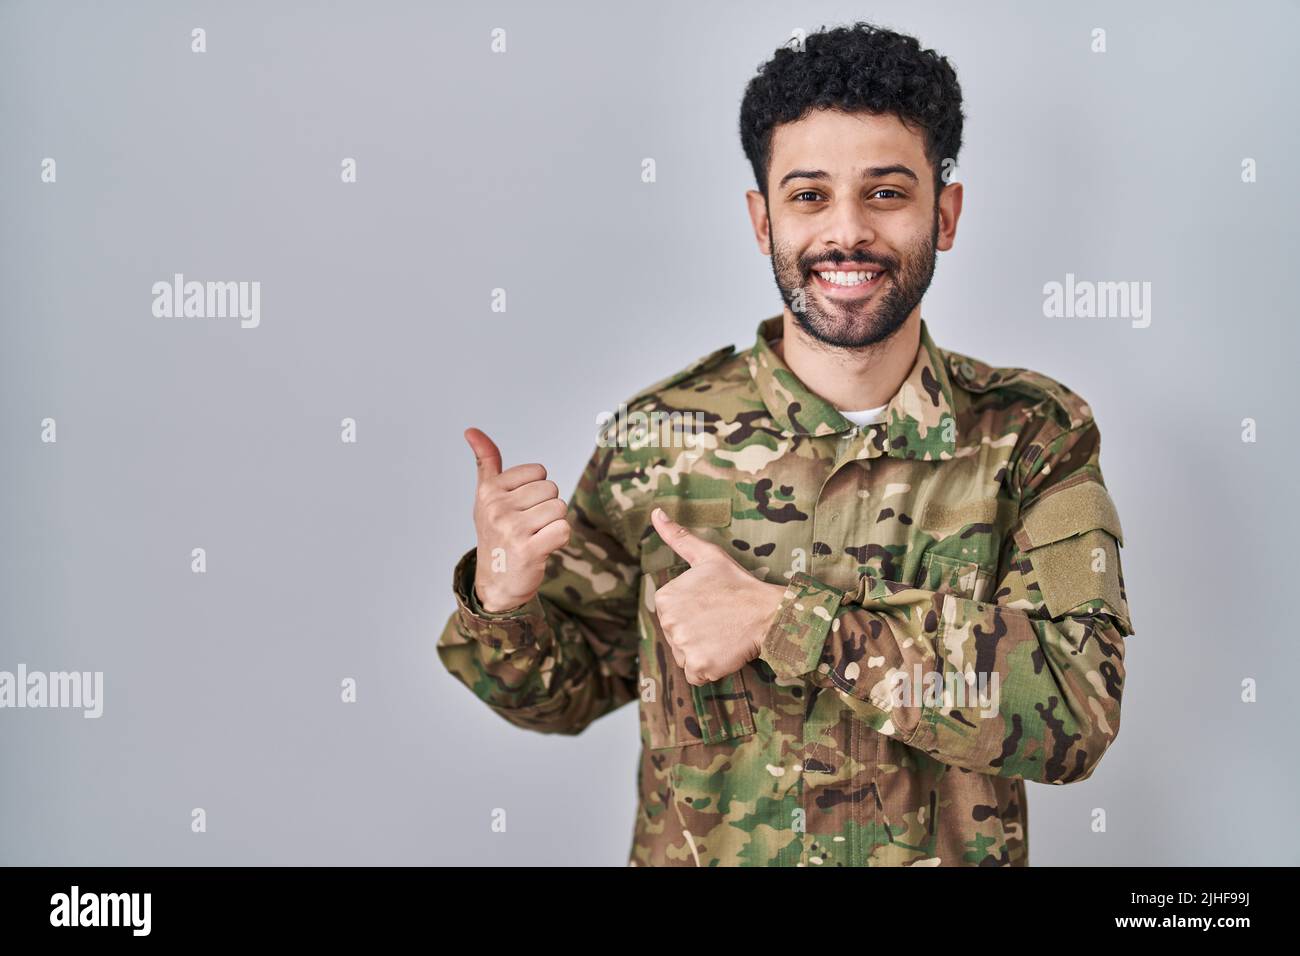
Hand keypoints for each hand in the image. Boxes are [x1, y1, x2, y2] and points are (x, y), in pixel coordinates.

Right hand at [465, 427, 570, 612]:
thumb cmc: (496, 533)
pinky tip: (542, 548)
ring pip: (560, 509)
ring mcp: (512, 529)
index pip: (538, 472)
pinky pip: (564, 530)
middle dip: (547, 507)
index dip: (537, 490)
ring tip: (535, 536)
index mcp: (489, 491)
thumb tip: (471, 430)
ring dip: (554, 524)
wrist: (496, 582)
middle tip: (529, 526)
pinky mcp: (529, 551)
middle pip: (552, 489)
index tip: (520, 508)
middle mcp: (497, 508)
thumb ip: (486, 462)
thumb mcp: (486, 496)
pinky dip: (559, 539)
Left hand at [650, 507, 786, 685]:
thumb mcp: (707, 556)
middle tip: (721, 621)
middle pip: (677, 638)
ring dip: (704, 652)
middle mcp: (668, 622)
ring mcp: (683, 646)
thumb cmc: (738, 584)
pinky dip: (711, 669)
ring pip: (686, 656)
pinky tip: (725, 651)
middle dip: (697, 634)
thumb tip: (655, 512)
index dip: (694, 614)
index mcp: (664, 598)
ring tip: (724, 635)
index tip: (712, 606)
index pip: (672, 616)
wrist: (768, 613)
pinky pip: (697, 675)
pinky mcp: (698, 667)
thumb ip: (677, 537)